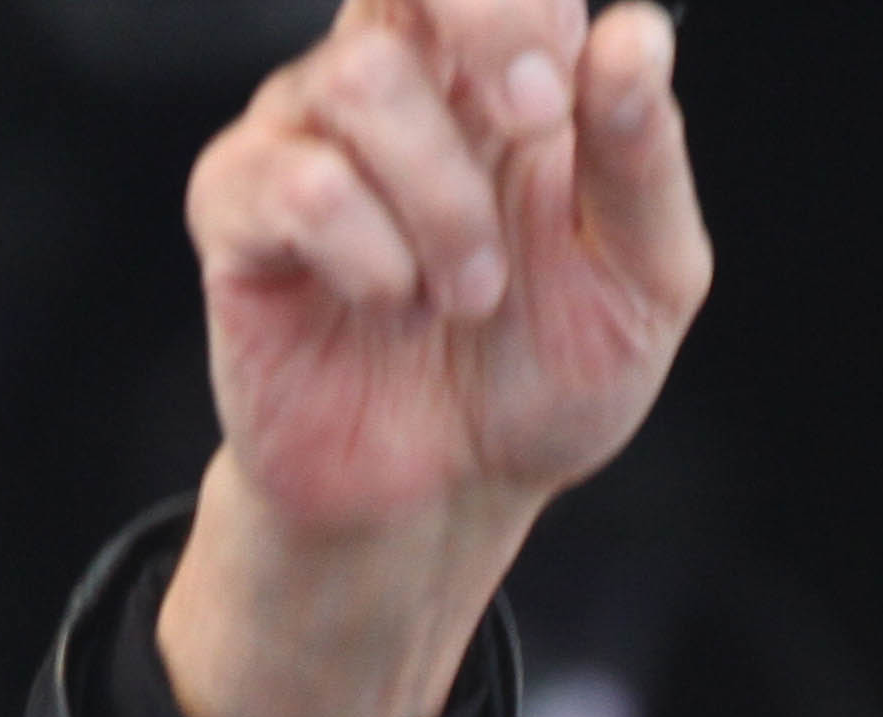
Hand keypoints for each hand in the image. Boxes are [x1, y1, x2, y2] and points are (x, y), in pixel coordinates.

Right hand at [159, 0, 706, 716]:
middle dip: (485, 23)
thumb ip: (643, 156)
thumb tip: (632, 36)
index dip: (527, 6)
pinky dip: (371, 256)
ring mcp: (308, 136)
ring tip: (468, 293)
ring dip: (442, 201)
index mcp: (497, 71)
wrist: (446, 502)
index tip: (563, 103)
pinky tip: (393, 305)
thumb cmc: (537, 377)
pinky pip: (296, 184)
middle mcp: (399, 81)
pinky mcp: (239, 212)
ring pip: (360, 78)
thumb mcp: (643, 281)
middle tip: (530, 126)